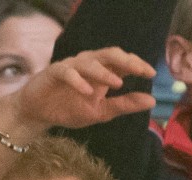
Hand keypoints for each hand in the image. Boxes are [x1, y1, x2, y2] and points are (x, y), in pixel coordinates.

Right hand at [10, 47, 156, 133]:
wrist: (40, 112)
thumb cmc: (70, 108)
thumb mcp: (102, 111)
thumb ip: (125, 105)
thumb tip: (151, 100)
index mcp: (102, 71)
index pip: (122, 62)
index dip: (136, 64)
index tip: (151, 73)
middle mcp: (88, 64)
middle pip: (109, 55)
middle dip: (126, 61)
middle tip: (140, 70)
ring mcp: (71, 66)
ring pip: (90, 62)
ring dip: (104, 72)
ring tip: (118, 83)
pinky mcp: (54, 72)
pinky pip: (67, 72)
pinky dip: (78, 81)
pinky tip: (87, 91)